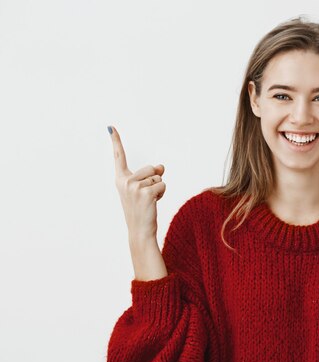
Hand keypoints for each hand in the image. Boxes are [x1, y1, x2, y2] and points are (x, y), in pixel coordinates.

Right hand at [108, 125, 165, 241]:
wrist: (139, 231)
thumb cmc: (142, 210)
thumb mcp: (144, 189)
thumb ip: (151, 175)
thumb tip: (162, 166)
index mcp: (121, 179)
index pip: (118, 157)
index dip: (116, 141)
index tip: (111, 127)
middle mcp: (125, 181)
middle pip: (152, 168)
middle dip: (155, 180)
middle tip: (147, 197)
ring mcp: (134, 187)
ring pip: (158, 176)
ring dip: (159, 188)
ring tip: (149, 201)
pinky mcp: (145, 193)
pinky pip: (162, 184)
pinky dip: (162, 193)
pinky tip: (153, 204)